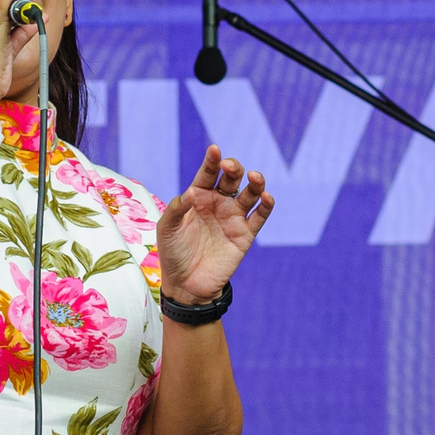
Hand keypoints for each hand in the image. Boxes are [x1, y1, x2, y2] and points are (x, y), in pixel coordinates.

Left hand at [156, 146, 272, 301]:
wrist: (186, 284)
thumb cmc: (173, 253)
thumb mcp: (168, 229)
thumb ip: (177, 209)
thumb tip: (192, 192)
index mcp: (198, 196)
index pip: (208, 173)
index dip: (212, 160)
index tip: (215, 150)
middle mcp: (218, 203)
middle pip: (231, 178)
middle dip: (234, 168)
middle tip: (231, 166)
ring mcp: (233, 217)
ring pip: (250, 193)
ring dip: (256, 183)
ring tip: (255, 177)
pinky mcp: (245, 234)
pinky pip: (259, 216)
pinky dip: (266, 205)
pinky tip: (266, 197)